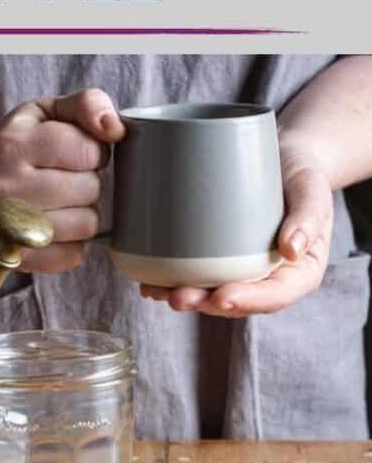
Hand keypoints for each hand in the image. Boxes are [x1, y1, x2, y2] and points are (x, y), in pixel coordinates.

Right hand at [0, 89, 125, 272]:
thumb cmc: (23, 140)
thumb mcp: (49, 110)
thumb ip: (87, 104)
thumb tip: (114, 128)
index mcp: (14, 145)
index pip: (86, 151)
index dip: (94, 151)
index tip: (79, 151)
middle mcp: (5, 188)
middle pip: (89, 189)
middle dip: (89, 180)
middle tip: (69, 176)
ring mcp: (9, 227)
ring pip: (86, 225)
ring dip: (84, 211)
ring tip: (64, 199)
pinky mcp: (18, 258)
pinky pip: (72, 255)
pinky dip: (74, 242)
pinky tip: (58, 223)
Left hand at [139, 135, 333, 317]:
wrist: (281, 157)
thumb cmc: (301, 174)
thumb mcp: (312, 189)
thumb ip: (308, 216)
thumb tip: (292, 249)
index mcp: (298, 272)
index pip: (276, 295)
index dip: (248, 301)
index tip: (222, 298)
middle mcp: (268, 277)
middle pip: (237, 301)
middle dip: (206, 304)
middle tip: (179, 297)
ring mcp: (241, 269)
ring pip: (212, 292)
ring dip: (183, 296)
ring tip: (156, 292)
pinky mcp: (219, 256)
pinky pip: (197, 274)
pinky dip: (172, 280)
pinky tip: (149, 281)